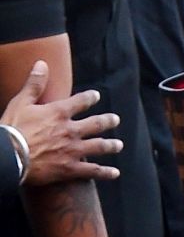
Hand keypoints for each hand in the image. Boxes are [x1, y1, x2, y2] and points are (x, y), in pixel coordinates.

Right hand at [2, 59, 122, 185]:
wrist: (9, 156)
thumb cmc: (13, 129)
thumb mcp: (21, 102)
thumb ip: (34, 84)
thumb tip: (42, 64)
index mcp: (59, 113)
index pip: (80, 101)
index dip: (90, 98)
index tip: (96, 96)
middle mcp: (70, 130)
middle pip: (96, 124)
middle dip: (108, 121)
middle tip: (116, 119)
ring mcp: (73, 150)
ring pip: (99, 146)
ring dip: (111, 145)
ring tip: (119, 145)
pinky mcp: (70, 169)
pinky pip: (92, 170)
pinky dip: (105, 172)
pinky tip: (114, 173)